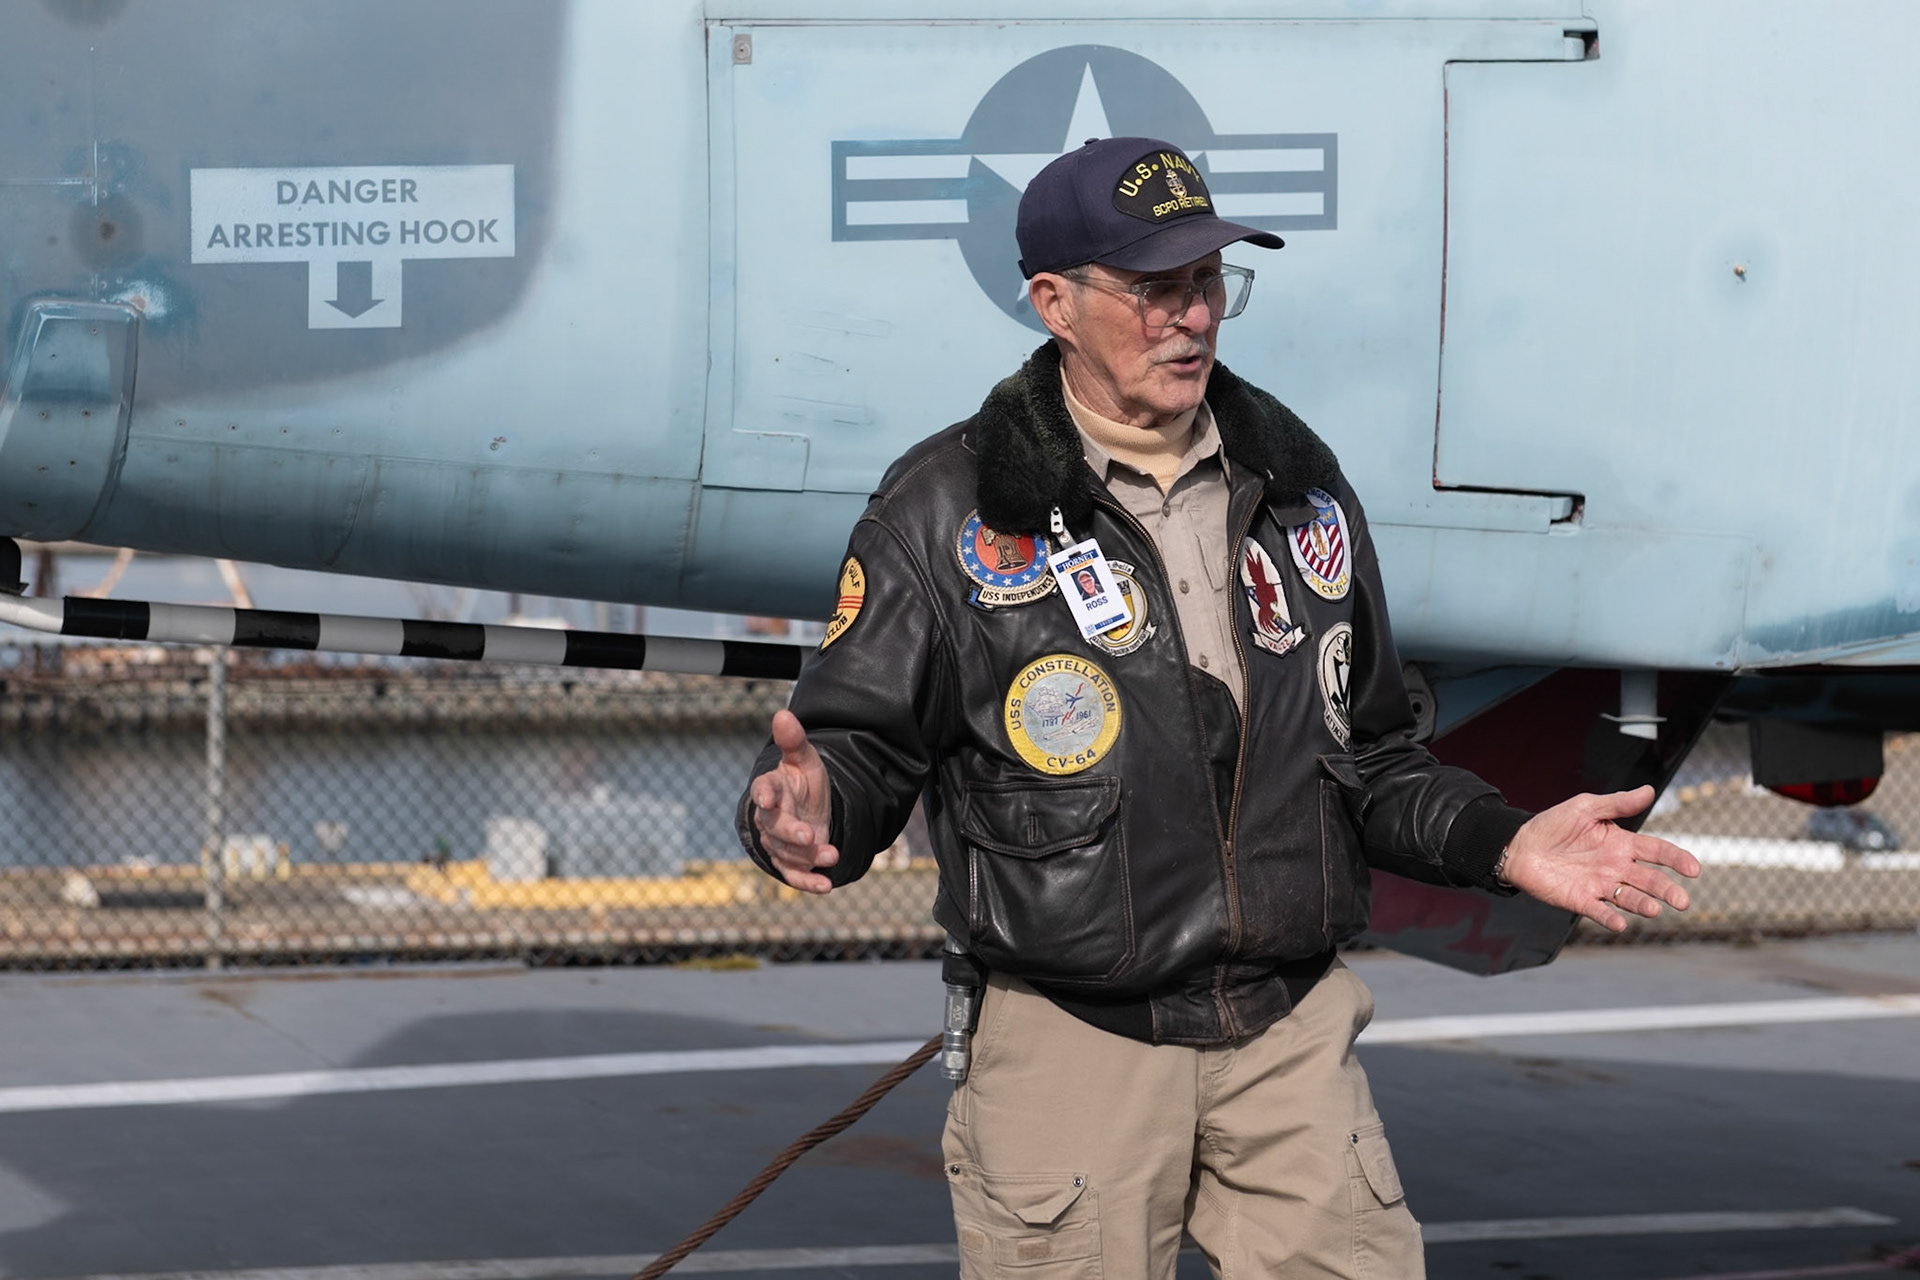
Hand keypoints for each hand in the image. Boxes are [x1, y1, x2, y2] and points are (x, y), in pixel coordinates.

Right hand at [748, 709, 837, 894]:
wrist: (810, 809)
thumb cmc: (804, 781)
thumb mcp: (805, 760)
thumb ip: (794, 741)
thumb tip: (783, 713)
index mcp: (771, 789)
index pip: (763, 791)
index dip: (765, 795)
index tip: (768, 799)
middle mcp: (769, 818)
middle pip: (775, 828)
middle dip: (792, 833)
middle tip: (811, 837)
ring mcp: (777, 842)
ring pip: (787, 853)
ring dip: (808, 858)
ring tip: (832, 856)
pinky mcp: (788, 862)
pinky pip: (793, 875)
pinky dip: (808, 883)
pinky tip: (826, 886)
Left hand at [1501, 786, 1701, 932]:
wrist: (1519, 845)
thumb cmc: (1552, 824)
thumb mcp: (1585, 807)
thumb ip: (1617, 803)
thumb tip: (1649, 790)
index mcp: (1622, 844)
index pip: (1657, 852)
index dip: (1677, 859)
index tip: (1693, 869)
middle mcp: (1616, 867)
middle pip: (1650, 880)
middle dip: (1667, 890)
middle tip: (1682, 901)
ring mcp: (1600, 885)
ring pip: (1629, 898)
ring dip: (1643, 905)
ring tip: (1654, 909)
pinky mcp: (1580, 900)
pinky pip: (1599, 911)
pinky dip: (1610, 918)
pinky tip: (1619, 923)